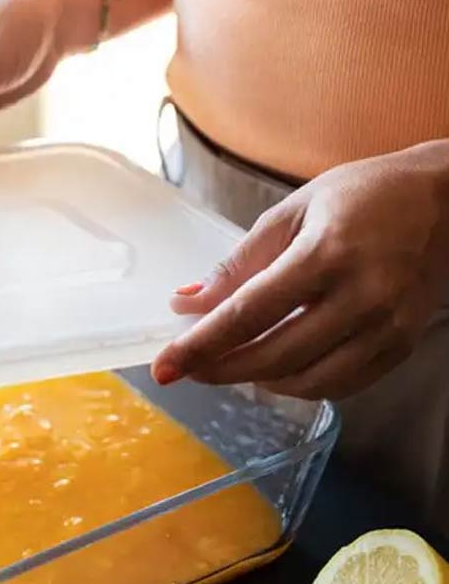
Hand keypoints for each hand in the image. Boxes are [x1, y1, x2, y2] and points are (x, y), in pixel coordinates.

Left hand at [153, 143, 448, 399]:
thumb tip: (188, 303)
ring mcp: (386, 328)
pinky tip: (278, 367)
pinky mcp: (400, 347)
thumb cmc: (365, 196)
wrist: (448, 203)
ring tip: (232, 363)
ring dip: (257, 380)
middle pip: (272, 357)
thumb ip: (239, 262)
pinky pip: (337, 387)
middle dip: (220, 369)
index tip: (164, 367)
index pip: (247, 314)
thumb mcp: (293, 211)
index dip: (200, 346)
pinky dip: (299, 385)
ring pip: (304, 382)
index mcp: (326, 253)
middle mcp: (361, 296)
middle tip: (189, 369)